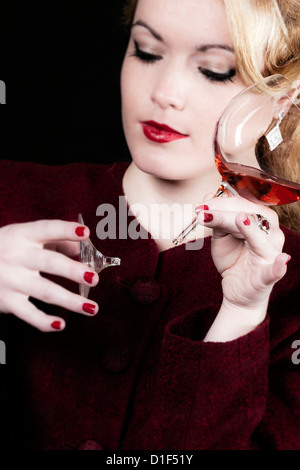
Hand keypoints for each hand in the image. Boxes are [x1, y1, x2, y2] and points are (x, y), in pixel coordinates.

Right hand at [0, 220, 98, 331]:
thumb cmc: (7, 248)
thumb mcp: (25, 236)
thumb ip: (55, 239)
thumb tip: (81, 247)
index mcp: (23, 235)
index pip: (47, 229)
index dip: (66, 230)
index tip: (85, 233)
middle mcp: (17, 256)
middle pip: (49, 262)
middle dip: (72, 271)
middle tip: (94, 278)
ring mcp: (11, 280)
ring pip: (45, 291)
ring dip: (70, 301)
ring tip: (92, 308)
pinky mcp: (7, 301)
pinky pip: (28, 314)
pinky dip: (44, 322)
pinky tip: (61, 324)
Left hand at [196, 196, 289, 339]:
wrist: (237, 289)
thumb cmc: (233, 259)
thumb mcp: (221, 236)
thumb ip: (217, 218)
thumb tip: (207, 197)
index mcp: (262, 220)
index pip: (242, 204)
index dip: (221, 203)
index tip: (201, 205)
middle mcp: (271, 234)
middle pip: (251, 216)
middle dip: (225, 212)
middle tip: (202, 212)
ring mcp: (271, 254)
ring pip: (260, 237)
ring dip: (248, 228)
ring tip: (239, 219)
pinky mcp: (269, 275)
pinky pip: (276, 270)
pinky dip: (279, 265)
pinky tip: (282, 260)